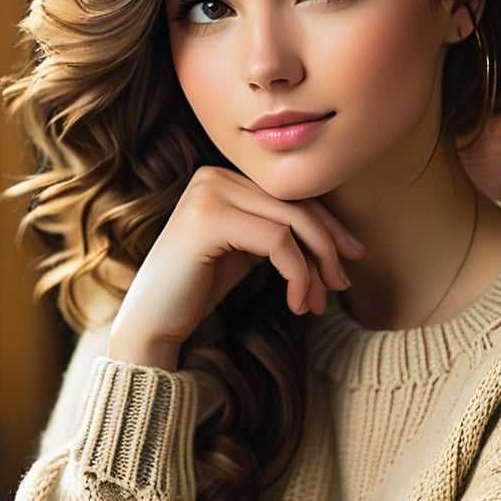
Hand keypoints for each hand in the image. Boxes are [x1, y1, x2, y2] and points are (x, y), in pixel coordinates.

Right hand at [108, 166, 364, 368]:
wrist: (150, 325)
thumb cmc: (197, 291)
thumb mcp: (245, 252)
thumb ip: (278, 232)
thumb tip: (341, 240)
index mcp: (221, 177)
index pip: (291, 195)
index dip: (329, 228)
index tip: (349, 263)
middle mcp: (212, 175)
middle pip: (297, 204)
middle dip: (328, 247)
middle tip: (342, 284)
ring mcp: (207, 193)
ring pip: (293, 222)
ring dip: (316, 267)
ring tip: (316, 303)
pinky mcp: (207, 219)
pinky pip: (278, 242)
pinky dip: (298, 275)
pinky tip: (296, 304)